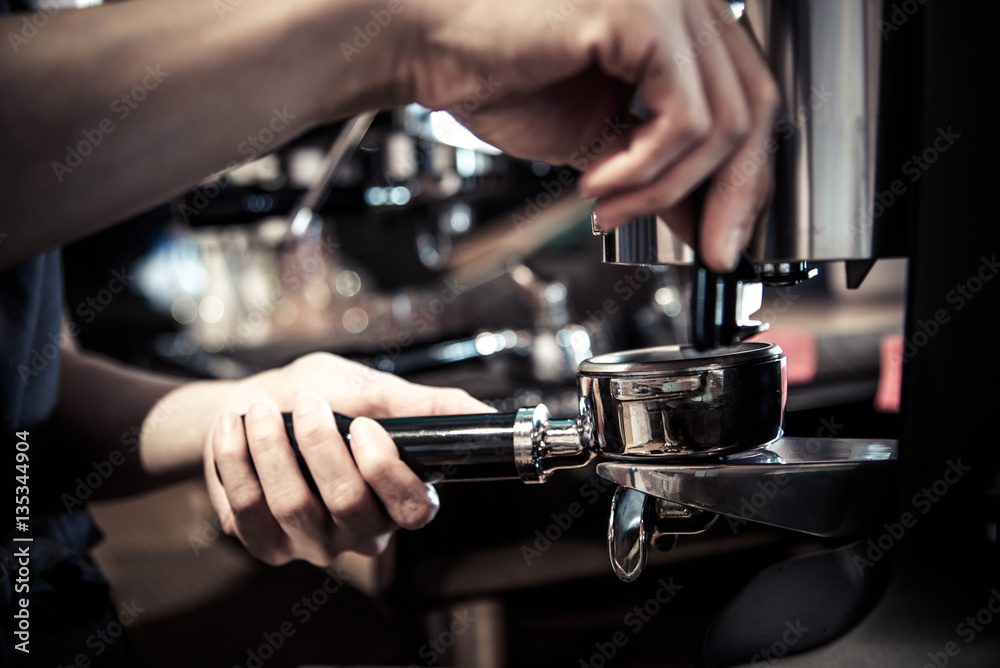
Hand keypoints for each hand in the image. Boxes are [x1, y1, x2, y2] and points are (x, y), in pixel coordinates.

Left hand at [203, 353, 490, 565]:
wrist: (255, 406)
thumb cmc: (323, 397)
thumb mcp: (378, 392)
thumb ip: (429, 408)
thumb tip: (486, 417)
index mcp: (399, 498)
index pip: (413, 510)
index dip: (387, 471)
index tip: (363, 427)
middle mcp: (362, 532)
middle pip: (350, 504)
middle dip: (322, 445)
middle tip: (307, 403)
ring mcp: (313, 543)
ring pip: (295, 506)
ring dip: (272, 447)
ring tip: (260, 409)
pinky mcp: (266, 545)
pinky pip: (248, 509)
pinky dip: (236, 460)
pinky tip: (234, 429)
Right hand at [406, 0, 778, 271]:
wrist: (430, 46)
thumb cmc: (498, 76)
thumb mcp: (600, 141)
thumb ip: (660, 172)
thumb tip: (705, 221)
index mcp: (679, 28)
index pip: (748, 102)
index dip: (745, 179)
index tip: (725, 240)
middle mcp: (685, 2)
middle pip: (753, 111)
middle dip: (730, 198)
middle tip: (704, 252)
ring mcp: (669, 0)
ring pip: (722, 124)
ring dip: (665, 190)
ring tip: (610, 207)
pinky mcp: (641, 15)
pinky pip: (683, 119)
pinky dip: (646, 170)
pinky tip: (597, 181)